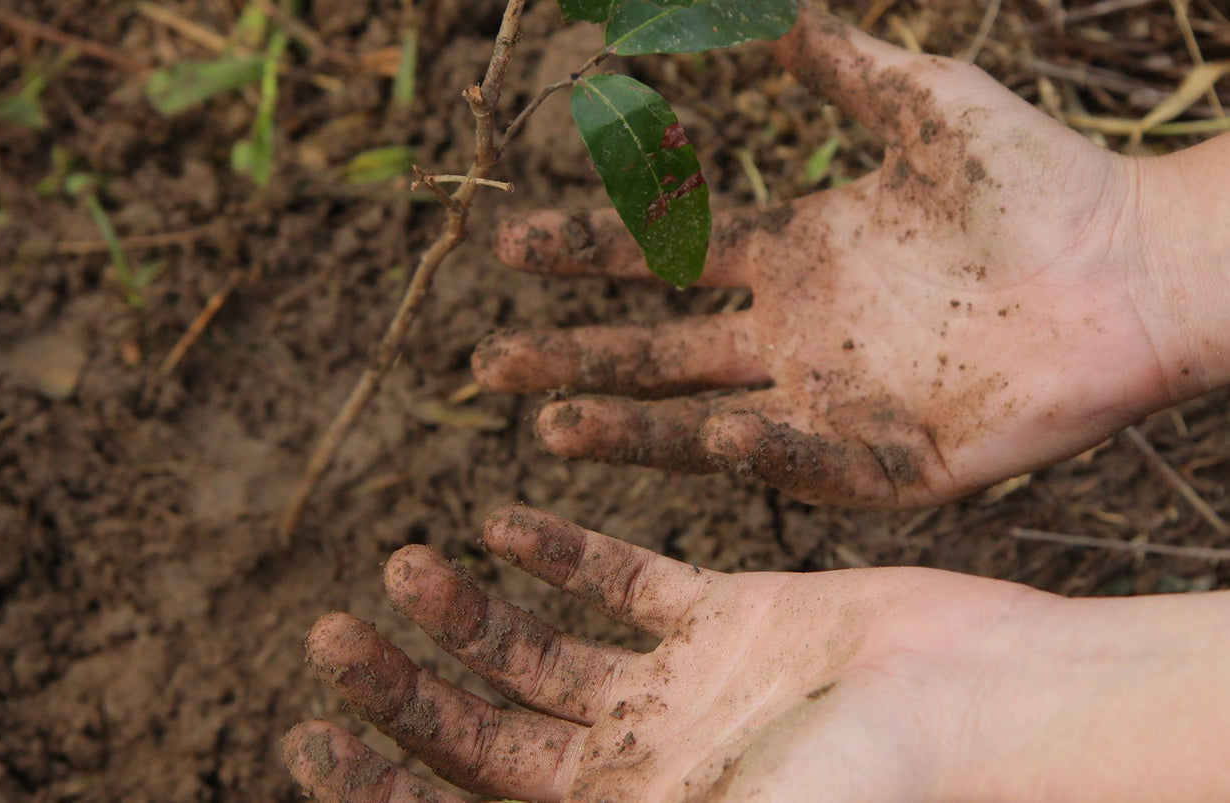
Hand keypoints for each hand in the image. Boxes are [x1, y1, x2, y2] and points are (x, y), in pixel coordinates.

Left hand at [283, 506, 1229, 801]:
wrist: (999, 705)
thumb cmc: (877, 783)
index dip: (387, 783)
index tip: (306, 739)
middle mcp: (646, 765)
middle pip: (491, 730)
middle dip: (406, 690)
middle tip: (325, 636)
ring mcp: (684, 690)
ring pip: (544, 652)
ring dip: (470, 613)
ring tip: (401, 565)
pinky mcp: (729, 615)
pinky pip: (624, 582)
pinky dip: (562, 553)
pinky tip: (502, 520)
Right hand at [473, 4, 1223, 506]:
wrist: (1134, 263)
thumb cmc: (1038, 179)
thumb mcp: (926, 105)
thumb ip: (844, 70)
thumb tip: (773, 19)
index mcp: (793, 260)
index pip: (664, 260)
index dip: (586, 253)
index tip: (509, 244)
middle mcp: (794, 338)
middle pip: (659, 352)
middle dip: (571, 356)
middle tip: (488, 365)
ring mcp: (838, 405)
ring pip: (709, 422)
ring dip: (630, 427)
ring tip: (550, 430)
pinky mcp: (894, 462)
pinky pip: (816, 466)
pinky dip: (769, 455)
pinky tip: (719, 434)